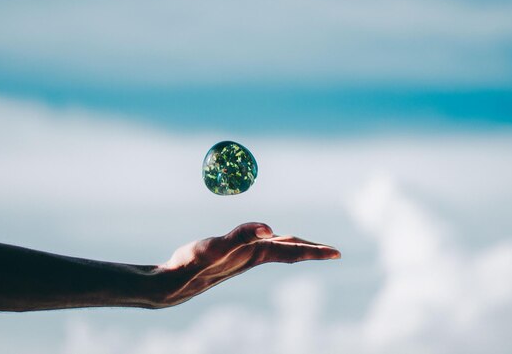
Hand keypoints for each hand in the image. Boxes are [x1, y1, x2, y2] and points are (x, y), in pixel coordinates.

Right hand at [150, 222, 340, 307]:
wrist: (174, 284)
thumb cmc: (193, 265)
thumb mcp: (216, 247)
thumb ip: (241, 236)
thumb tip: (269, 228)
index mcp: (255, 254)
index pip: (292, 251)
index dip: (315, 251)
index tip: (337, 253)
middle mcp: (253, 257)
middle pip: (290, 252)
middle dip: (312, 250)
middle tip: (333, 252)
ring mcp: (243, 258)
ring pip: (277, 250)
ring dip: (295, 247)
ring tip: (308, 246)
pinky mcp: (232, 256)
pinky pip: (261, 247)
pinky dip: (273, 241)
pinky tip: (268, 239)